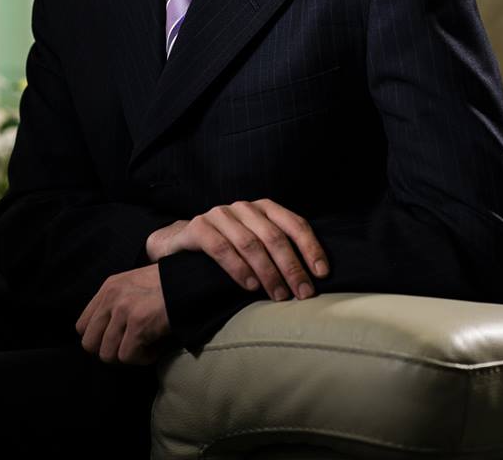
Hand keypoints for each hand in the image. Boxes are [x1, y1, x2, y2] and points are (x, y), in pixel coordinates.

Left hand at [75, 264, 171, 365]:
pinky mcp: (137, 325)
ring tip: (148, 345)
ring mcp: (123, 310)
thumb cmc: (170, 286)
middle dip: (111, 351)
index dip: (100, 338)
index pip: (82, 326)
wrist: (193, 282)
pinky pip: (128, 357)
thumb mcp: (136, 284)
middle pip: (89, 344)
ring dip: (129, 355)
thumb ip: (117, 303)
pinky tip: (158, 346)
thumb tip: (107, 334)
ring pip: (108, 354)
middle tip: (132, 346)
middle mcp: (111, 297)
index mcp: (109, 286)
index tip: (120, 339)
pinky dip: (144, 358)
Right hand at [145, 198, 329, 301]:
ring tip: (279, 295)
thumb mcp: (255, 245)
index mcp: (264, 208)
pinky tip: (249, 286)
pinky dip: (238, 268)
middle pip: (274, 236)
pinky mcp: (198, 227)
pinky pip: (221, 247)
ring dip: (268, 272)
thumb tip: (313, 279)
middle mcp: (244, 207)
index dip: (310, 247)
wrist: (181, 243)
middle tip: (303, 293)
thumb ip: (278, 253)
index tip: (322, 273)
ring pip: (250, 243)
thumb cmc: (227, 248)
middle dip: (292, 267)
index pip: (294, 223)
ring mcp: (220, 215)